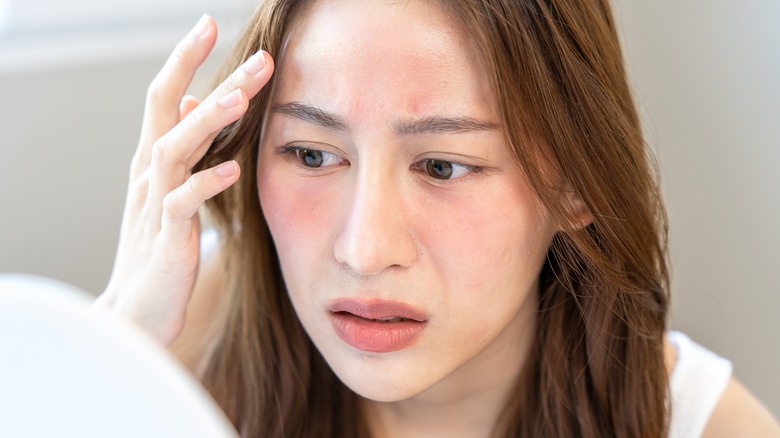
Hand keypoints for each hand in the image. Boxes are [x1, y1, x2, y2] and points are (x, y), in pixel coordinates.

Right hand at [94, 15, 273, 344]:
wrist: (137, 311)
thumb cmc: (158, 250)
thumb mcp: (171, 190)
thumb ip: (187, 148)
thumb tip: (200, 102)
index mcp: (154, 162)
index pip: (166, 98)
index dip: (185, 60)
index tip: (209, 24)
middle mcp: (150, 175)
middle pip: (174, 113)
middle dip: (211, 77)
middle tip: (257, 56)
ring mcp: (155, 205)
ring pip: (173, 150)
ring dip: (206, 122)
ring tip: (241, 98)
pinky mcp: (166, 240)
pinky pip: (182, 205)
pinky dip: (205, 184)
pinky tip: (232, 169)